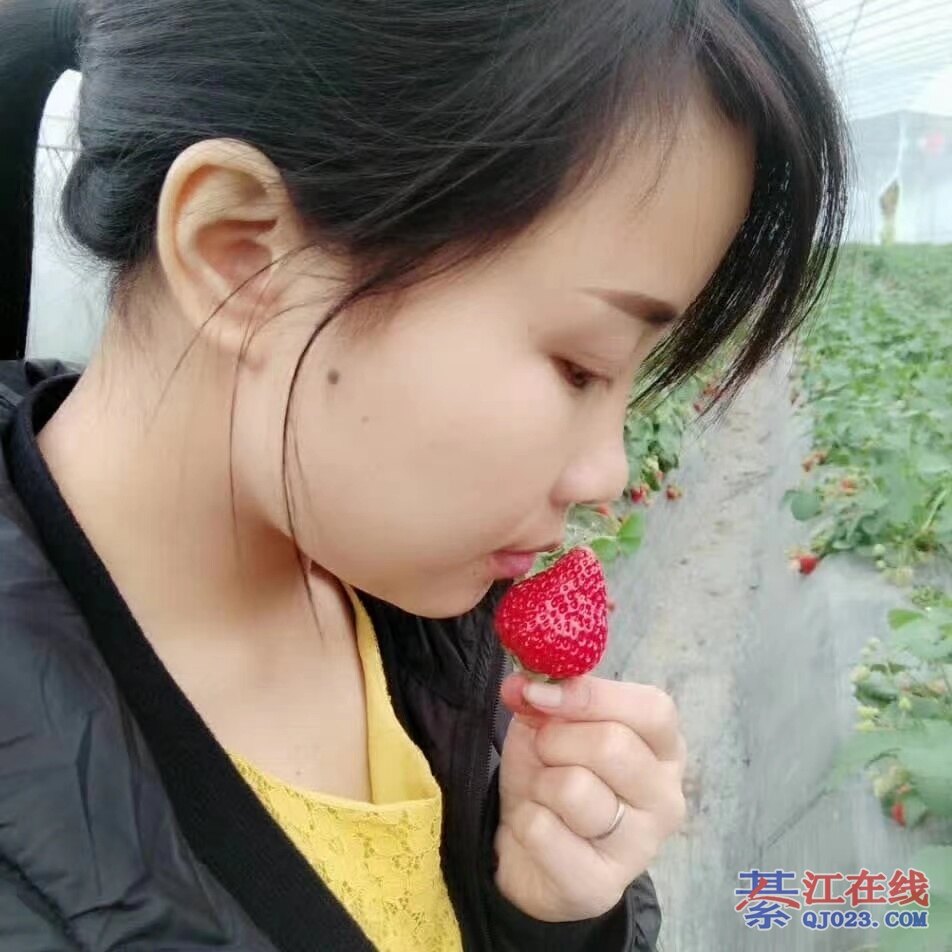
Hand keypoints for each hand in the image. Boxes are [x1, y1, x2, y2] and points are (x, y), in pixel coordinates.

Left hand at [493, 673, 686, 922]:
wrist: (530, 851)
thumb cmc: (554, 773)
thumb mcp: (549, 725)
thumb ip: (545, 698)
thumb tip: (525, 685)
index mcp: (665, 748)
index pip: (653, 709)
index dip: (592, 696)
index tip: (540, 694)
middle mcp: (666, 797)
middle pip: (611, 744)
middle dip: (555, 740)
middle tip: (543, 753)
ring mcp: (641, 846)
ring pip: (574, 788)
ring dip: (539, 783)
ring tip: (543, 795)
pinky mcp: (602, 886)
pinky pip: (543, 831)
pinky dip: (525, 821)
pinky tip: (540, 831)